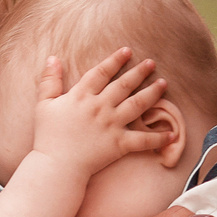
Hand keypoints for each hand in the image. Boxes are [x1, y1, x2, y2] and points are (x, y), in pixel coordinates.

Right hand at [29, 47, 170, 177]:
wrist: (56, 166)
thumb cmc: (48, 136)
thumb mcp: (44, 104)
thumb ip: (50, 80)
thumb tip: (53, 57)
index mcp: (81, 95)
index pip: (102, 72)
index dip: (115, 60)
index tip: (127, 51)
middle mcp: (100, 106)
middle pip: (124, 84)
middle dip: (139, 72)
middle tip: (151, 63)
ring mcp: (111, 125)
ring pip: (137, 104)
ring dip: (152, 93)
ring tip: (163, 83)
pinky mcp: (119, 144)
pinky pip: (143, 140)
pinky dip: (158, 137)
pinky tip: (172, 133)